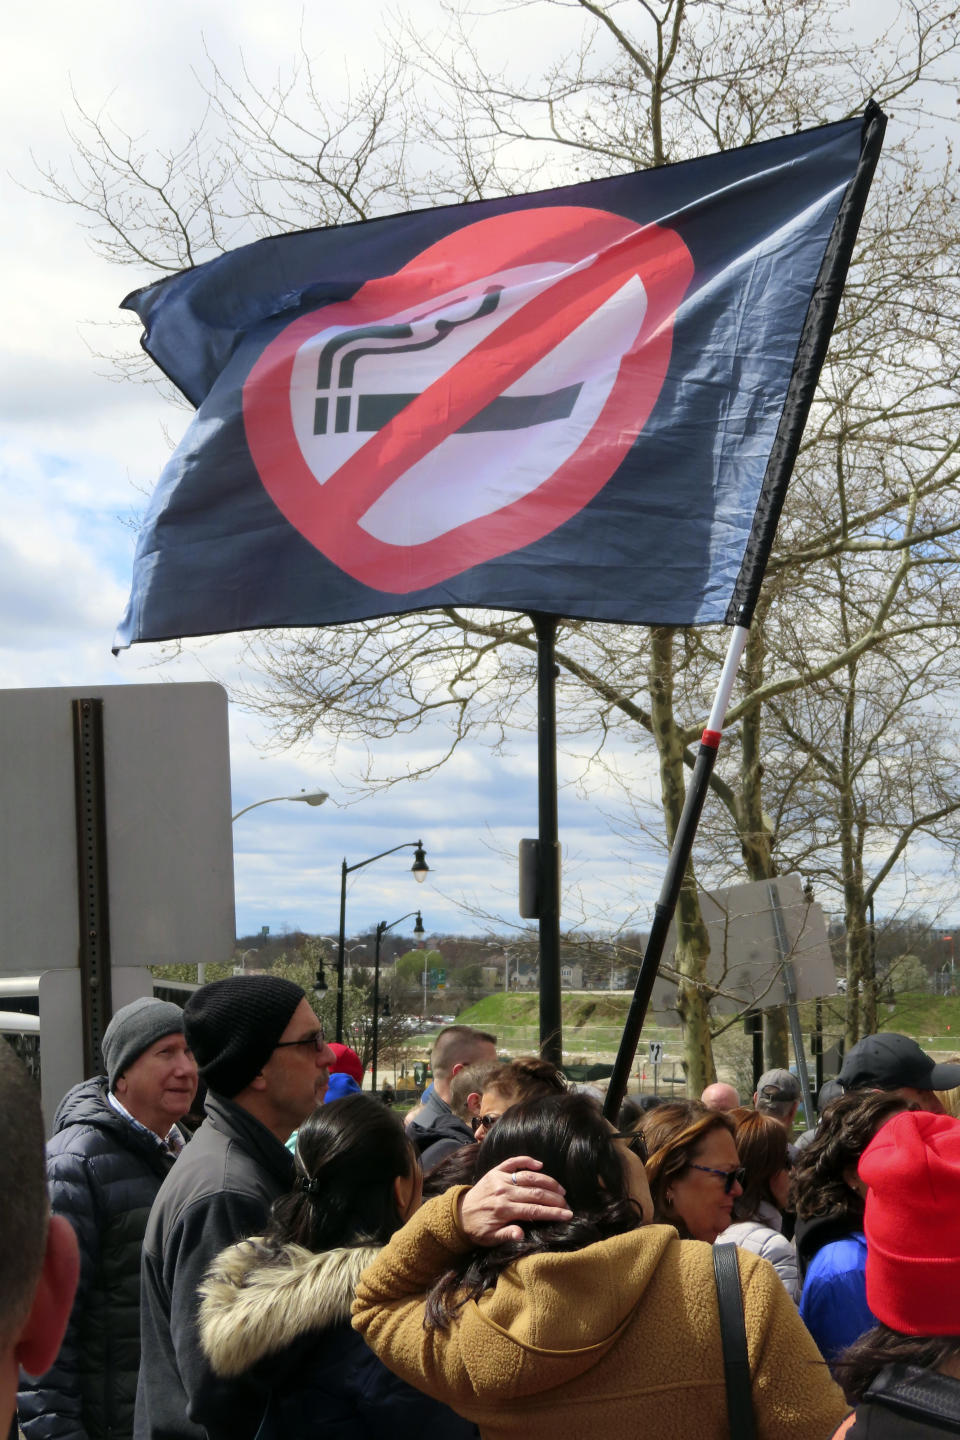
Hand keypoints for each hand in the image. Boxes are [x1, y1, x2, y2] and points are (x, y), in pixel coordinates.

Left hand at [458, 1155, 572, 1244]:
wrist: (459, 1214)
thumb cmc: (478, 1229)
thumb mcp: (490, 1238)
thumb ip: (506, 1235)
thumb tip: (521, 1235)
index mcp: (504, 1210)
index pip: (534, 1210)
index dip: (553, 1212)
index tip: (568, 1214)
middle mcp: (503, 1192)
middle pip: (535, 1193)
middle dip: (555, 1198)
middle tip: (567, 1203)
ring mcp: (500, 1179)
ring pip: (528, 1177)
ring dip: (547, 1182)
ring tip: (560, 1189)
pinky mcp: (495, 1171)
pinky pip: (513, 1162)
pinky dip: (526, 1161)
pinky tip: (540, 1164)